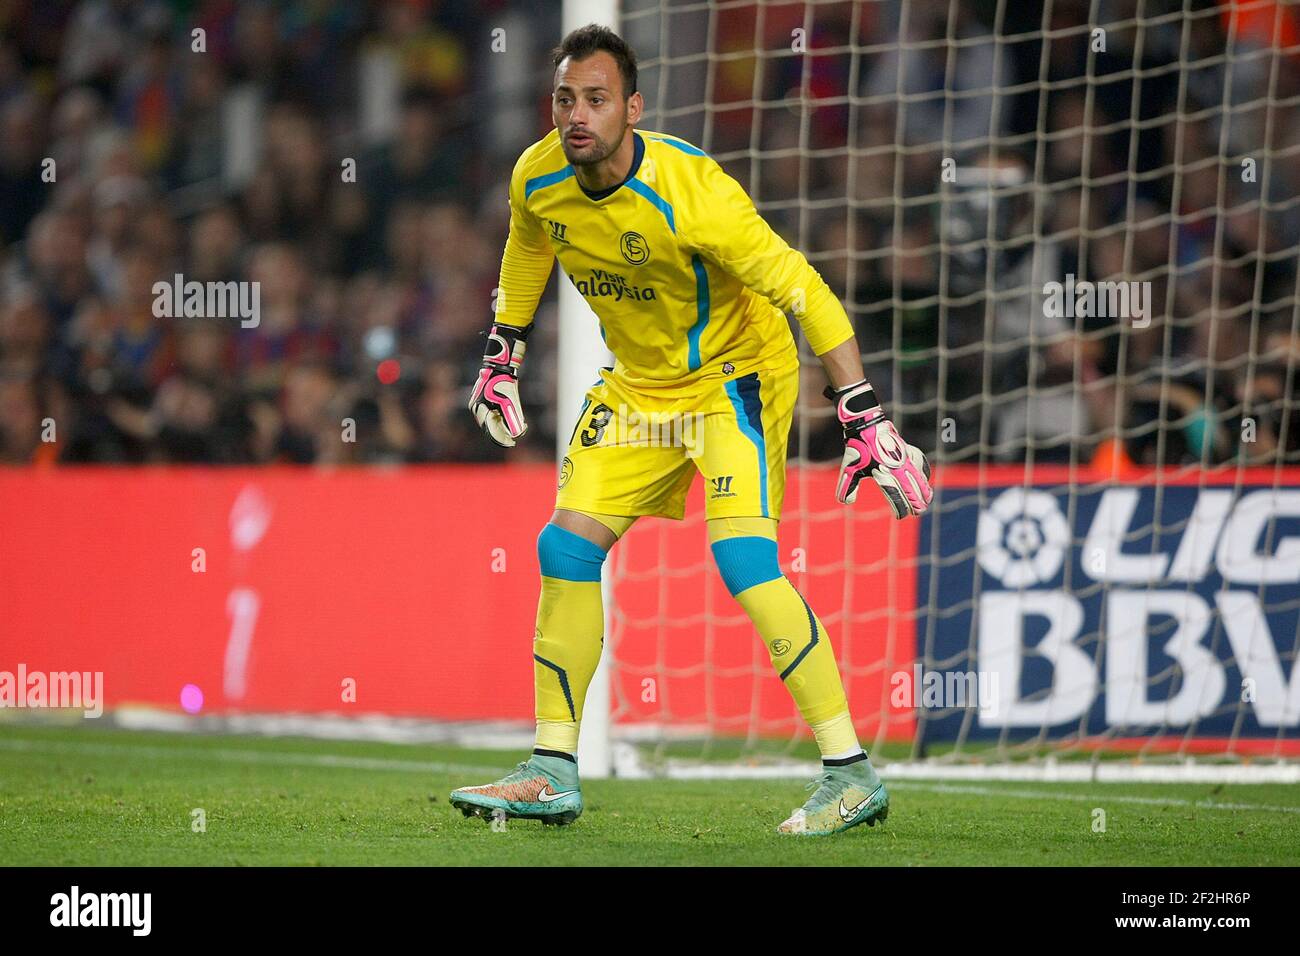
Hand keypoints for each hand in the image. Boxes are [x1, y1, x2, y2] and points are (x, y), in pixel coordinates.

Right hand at [468, 323, 529, 446]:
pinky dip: (500, 419)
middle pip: (490, 428)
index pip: (491, 430)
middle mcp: (477, 408)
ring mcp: (478, 405)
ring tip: (516, 427)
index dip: (502, 439)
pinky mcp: (482, 402)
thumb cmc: (504, 380)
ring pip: (490, 422)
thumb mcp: (511, 399)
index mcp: (481, 408)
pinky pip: (491, 415)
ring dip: (502, 426)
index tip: (512, 442)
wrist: (498, 365)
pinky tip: (509, 420)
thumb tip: (518, 432)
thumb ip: (514, 416)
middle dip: (503, 433)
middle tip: (514, 438)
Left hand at [824, 379, 932, 516]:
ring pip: (919, 476)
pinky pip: (920, 462)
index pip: (896, 495)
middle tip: (919, 512)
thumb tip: (846, 502)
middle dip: (917, 502)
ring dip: (924, 489)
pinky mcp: (907, 450)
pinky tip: (924, 478)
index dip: (900, 507)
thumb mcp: (849, 468)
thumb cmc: (858, 448)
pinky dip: (923, 472)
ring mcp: (904, 458)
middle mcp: (897, 467)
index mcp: (883, 473)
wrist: (867, 424)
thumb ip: (847, 487)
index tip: (901, 516)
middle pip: (912, 488)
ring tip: (927, 499)